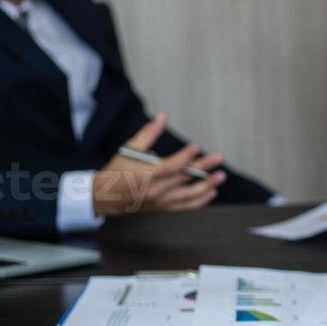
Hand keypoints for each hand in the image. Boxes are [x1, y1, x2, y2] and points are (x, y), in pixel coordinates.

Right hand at [92, 113, 226, 216]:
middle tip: (219, 158)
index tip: (195, 146)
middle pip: (184, 178)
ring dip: (207, 185)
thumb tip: (163, 117)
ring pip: (189, 194)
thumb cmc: (118, 171)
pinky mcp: (163, 208)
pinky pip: (185, 206)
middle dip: (204, 168)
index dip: (185, 157)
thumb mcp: (129, 149)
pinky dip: (200, 201)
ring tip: (220, 176)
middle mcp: (156, 190)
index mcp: (147, 175)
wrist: (106, 197)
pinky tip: (211, 192)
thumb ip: (148, 133)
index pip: (171, 166)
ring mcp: (161, 201)